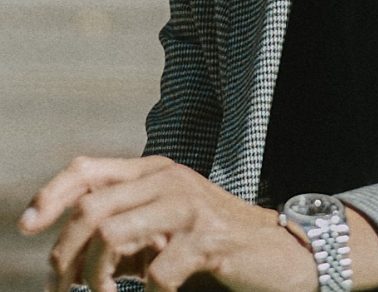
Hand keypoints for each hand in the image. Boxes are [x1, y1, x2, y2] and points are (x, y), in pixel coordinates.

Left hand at [17, 155, 317, 291]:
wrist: (281, 251)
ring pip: (112, 233)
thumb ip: (126, 228)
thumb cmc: (215, 241)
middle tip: (63, 287)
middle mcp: (168, 179)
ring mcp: (189, 206)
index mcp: (154, 170)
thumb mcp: (166, 225)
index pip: (87, 169)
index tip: (26, 226)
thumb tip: (69, 256)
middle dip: (64, 254)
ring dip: (95, 278)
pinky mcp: (209, 239)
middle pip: (91, 207)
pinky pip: (156, 271)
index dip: (50, 195)